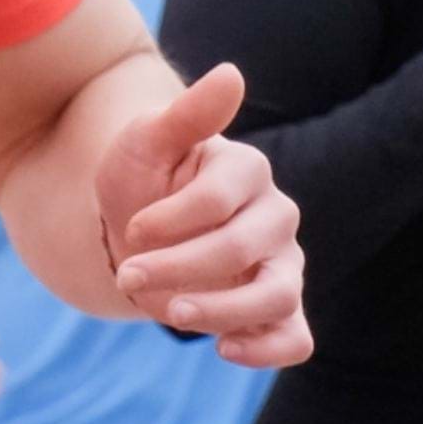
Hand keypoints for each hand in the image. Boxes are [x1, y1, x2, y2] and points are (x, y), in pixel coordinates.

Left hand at [98, 63, 310, 368]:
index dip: (170, 218)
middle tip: (126, 275)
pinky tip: (223, 349)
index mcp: (246, 170)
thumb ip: (188, 115)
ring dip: (220, 312)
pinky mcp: (278, 309)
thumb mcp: (147, 141)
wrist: (136, 230)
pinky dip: (267, 349)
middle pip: (242, 250)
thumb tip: (231, 73)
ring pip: (277, 296)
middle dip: (177, 266)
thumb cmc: (142, 179)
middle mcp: (275, 216)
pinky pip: (296, 339)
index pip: (219, 199)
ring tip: (171, 313)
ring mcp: (282, 264)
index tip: (132, 226)